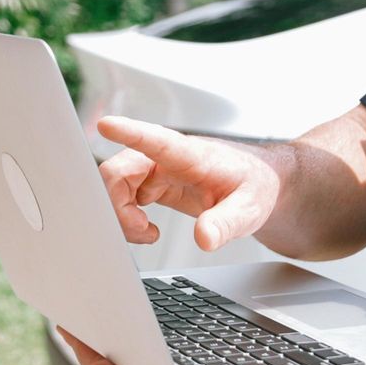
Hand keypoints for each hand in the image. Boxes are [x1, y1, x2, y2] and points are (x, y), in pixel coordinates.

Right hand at [96, 116, 281, 251]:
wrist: (259, 184)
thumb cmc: (256, 186)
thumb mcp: (250, 208)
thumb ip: (227, 223)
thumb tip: (204, 239)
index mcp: (191, 156)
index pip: (155, 139)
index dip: (129, 132)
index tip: (106, 125)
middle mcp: (167, 157)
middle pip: (119, 170)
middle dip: (118, 205)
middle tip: (142, 230)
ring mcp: (158, 168)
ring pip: (116, 184)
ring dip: (121, 213)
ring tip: (147, 233)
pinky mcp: (154, 182)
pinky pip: (123, 194)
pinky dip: (126, 216)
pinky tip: (148, 229)